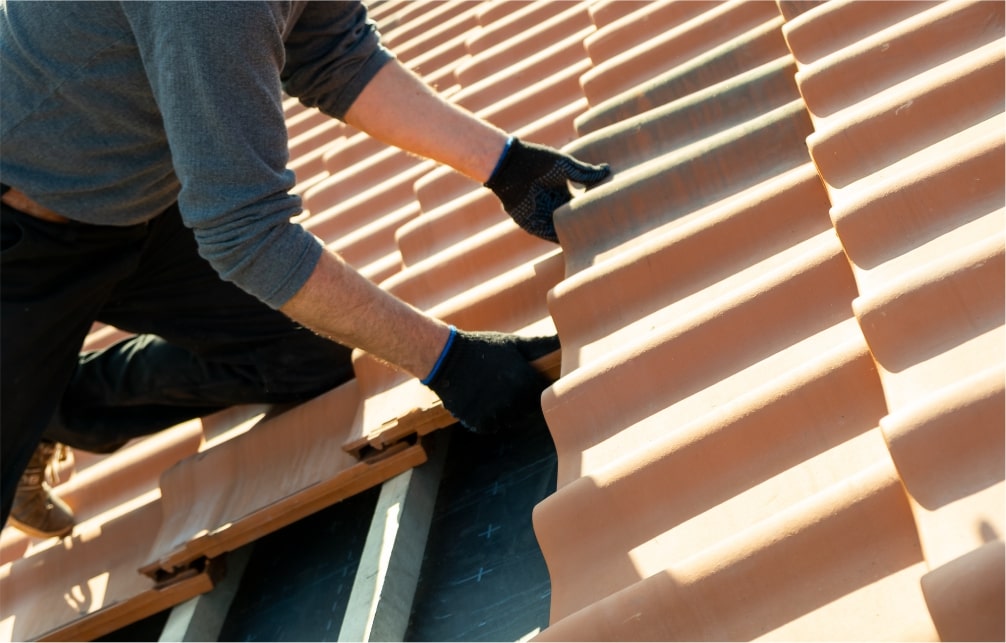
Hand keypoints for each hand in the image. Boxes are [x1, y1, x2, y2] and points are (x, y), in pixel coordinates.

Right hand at [423, 329, 559, 433]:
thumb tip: (564, 337)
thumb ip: (541, 345)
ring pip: (508, 421)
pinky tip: (478, 402)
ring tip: (489, 393)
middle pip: (525, 411)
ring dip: (502, 412)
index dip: (532, 390)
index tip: (521, 382)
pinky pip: (489, 427)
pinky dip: (485, 419)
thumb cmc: (483, 347)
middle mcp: (513, 400)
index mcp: (526, 381)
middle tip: (502, 386)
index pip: (542, 396)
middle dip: (518, 402)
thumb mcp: (513, 343)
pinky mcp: (478, 422)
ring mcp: (495, 413)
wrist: (446, 357)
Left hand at [485, 138, 610, 241]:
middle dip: (584, 227)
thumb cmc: (538, 161)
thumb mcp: (566, 166)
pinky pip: (547, 235)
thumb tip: (607, 170)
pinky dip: (558, 240)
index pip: (580, 206)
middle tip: (605, 235)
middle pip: (572, 220)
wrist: (512, 165)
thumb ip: (586, 173)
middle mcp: (553, 205)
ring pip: (561, 231)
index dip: (591, 210)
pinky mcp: (531, 224)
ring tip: (593, 243)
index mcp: (562, 192)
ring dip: (573, 237)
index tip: (607, 216)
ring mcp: (542, 215)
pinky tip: (573, 244)